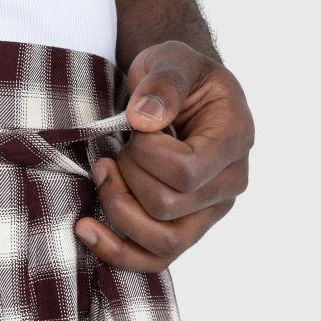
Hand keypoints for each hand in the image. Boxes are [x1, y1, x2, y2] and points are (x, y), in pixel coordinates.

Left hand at [75, 40, 252, 270]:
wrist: (177, 92)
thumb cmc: (176, 76)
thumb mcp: (172, 59)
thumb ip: (164, 82)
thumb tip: (145, 120)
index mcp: (234, 140)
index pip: (185, 172)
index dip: (145, 154)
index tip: (135, 128)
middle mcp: (228, 184)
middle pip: (166, 207)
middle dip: (126, 176)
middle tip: (117, 149)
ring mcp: (207, 214)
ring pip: (162, 243)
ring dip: (117, 209)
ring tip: (102, 175)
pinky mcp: (184, 230)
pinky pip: (153, 261)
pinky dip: (115, 251)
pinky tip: (85, 229)